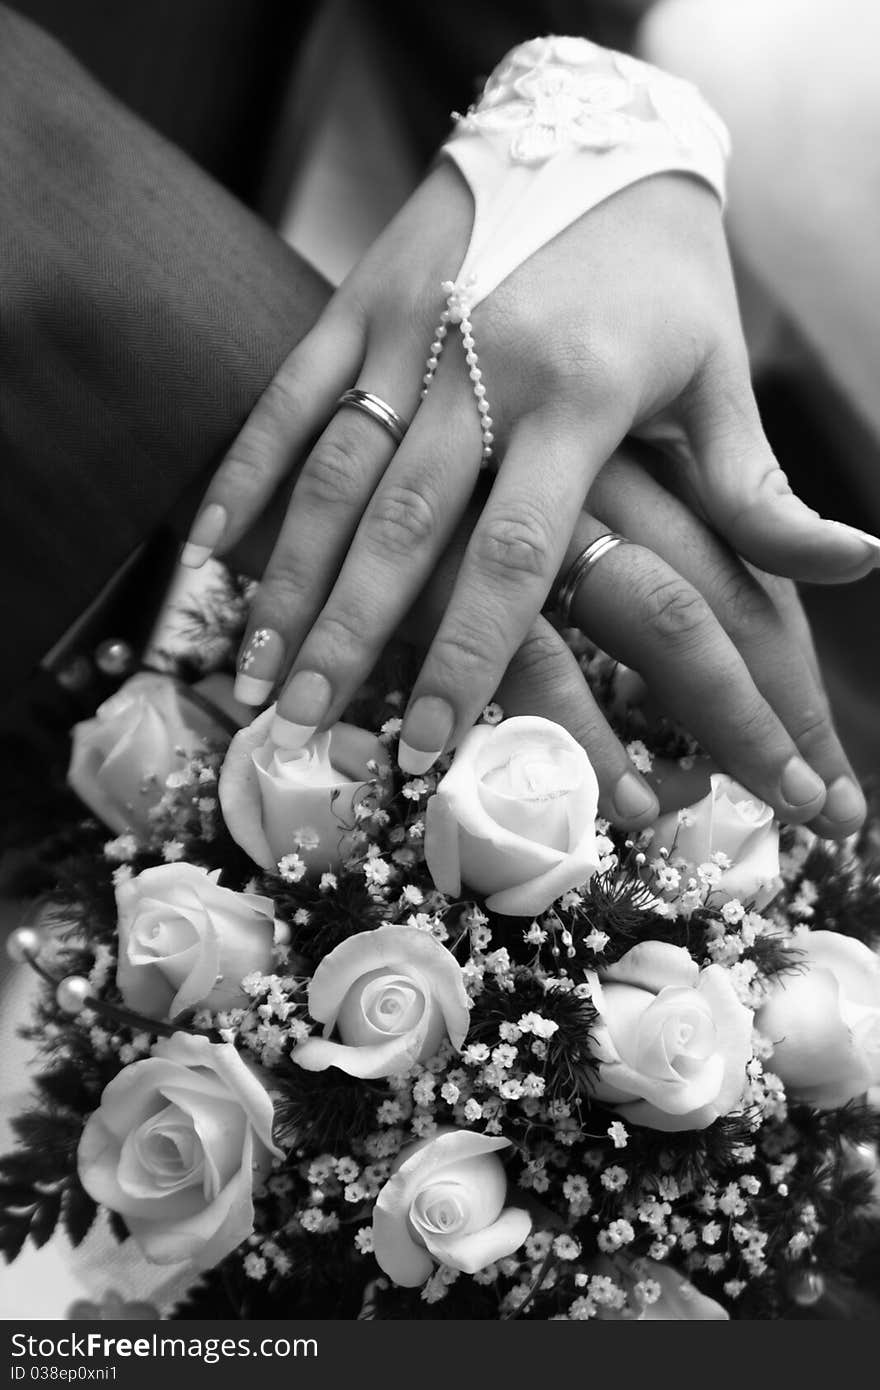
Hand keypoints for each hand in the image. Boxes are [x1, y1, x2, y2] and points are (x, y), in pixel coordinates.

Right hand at [187, 160, 879, 772]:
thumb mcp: (723, 375)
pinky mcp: (360, 302)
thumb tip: (854, 568)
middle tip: (304, 725)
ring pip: (332, 472)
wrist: (594, 128)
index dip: (469, 652)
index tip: (430, 739)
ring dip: (285, 576)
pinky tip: (207, 553)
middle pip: (403, 527)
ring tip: (252, 670)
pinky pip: (290, 396)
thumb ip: (761, 489)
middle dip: (351, 636)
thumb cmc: (666, 271)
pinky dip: (246, 473)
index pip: (518, 553)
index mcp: (579, 401)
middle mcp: (483, 370)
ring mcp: (410, 333)